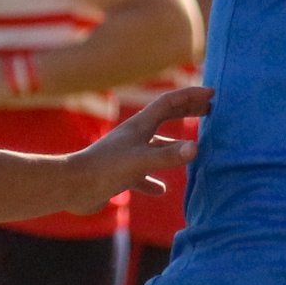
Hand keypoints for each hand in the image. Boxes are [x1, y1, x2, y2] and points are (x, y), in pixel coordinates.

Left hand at [60, 86, 210, 212]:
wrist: (72, 187)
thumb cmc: (105, 169)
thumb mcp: (141, 161)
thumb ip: (169, 156)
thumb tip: (197, 148)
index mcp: (140, 126)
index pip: (169, 103)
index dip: (190, 96)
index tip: (212, 94)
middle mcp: (134, 137)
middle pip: (165, 118)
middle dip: (187, 112)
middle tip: (209, 110)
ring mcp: (127, 154)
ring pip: (157, 147)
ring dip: (174, 146)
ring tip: (193, 150)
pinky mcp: (121, 173)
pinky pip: (144, 173)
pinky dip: (154, 179)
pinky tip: (161, 190)